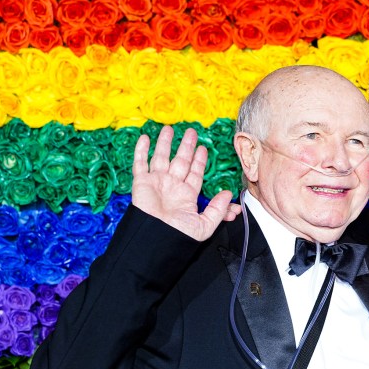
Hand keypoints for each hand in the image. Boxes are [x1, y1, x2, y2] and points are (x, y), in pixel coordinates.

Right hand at [132, 126, 240, 240]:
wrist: (157, 238)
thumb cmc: (179, 235)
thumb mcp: (205, 224)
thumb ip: (217, 209)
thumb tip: (227, 194)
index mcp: (187, 195)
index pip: (195, 173)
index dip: (199, 161)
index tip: (203, 149)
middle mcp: (172, 186)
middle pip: (180, 161)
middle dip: (186, 147)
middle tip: (191, 132)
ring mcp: (157, 183)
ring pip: (161, 158)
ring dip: (165, 143)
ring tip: (169, 129)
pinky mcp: (142, 183)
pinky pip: (140, 164)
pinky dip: (141, 151)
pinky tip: (145, 138)